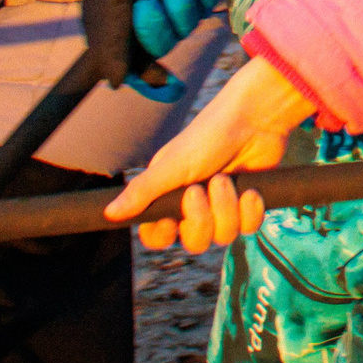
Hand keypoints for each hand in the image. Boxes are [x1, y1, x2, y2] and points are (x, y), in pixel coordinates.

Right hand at [77, 0, 194, 86]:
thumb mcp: (106, 16)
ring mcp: (169, 4)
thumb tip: (118, 84)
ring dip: (183, 8)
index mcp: (121, 36)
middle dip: (162, 27)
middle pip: (166, 45)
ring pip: (188, 24)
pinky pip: (206, 3)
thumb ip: (112, 51)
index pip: (140, 70)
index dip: (157, 83)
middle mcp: (146, 23)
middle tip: (149, 4)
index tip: (175, 88)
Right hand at [105, 58, 314, 251]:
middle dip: (201, 219)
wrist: (254, 120)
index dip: (163, 235)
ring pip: (223, 236)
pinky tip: (250, 190)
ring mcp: (223, 208)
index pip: (158, 236)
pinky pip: (249, 227)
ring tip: (226, 179)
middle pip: (195, 243)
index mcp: (170, 197)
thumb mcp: (172, 164)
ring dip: (226, 208)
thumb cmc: (208, 136)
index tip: (170, 220)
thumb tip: (108, 214)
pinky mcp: (248, 206)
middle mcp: (195, 207)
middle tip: (201, 188)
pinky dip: (250, 210)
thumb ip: (142, 191)